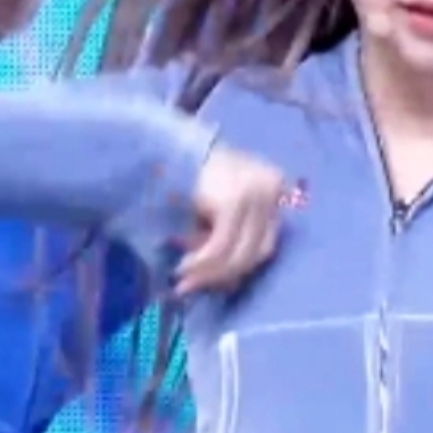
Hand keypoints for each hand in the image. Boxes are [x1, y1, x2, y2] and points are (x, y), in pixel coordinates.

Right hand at [174, 145, 283, 295]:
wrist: (157, 145)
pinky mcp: (234, 201)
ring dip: (210, 273)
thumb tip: (228, 283)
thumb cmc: (184, 176)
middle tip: (191, 287)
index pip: (265, 242)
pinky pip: (221, 247)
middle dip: (224, 275)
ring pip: (241, 254)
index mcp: (274, 186)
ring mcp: (255, 193)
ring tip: (183, 280)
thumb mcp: (215, 210)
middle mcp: (272, 187)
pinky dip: (202, 263)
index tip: (214, 286)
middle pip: (259, 251)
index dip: (239, 268)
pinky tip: (183, 268)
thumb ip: (227, 238)